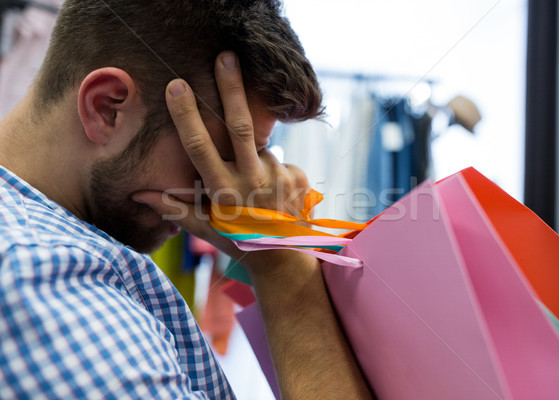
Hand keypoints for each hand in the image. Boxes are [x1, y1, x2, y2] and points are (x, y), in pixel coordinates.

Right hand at [134, 51, 309, 262]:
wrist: (284, 258)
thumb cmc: (238, 241)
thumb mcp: (205, 229)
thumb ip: (174, 208)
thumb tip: (140, 193)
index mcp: (224, 191)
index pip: (201, 147)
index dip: (187, 116)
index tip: (177, 86)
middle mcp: (252, 180)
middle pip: (241, 125)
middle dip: (231, 89)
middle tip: (226, 56)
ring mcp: (278, 176)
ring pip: (259, 146)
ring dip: (252, 155)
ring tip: (255, 187)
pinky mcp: (297, 175)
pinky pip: (276, 159)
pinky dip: (269, 168)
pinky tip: (272, 192)